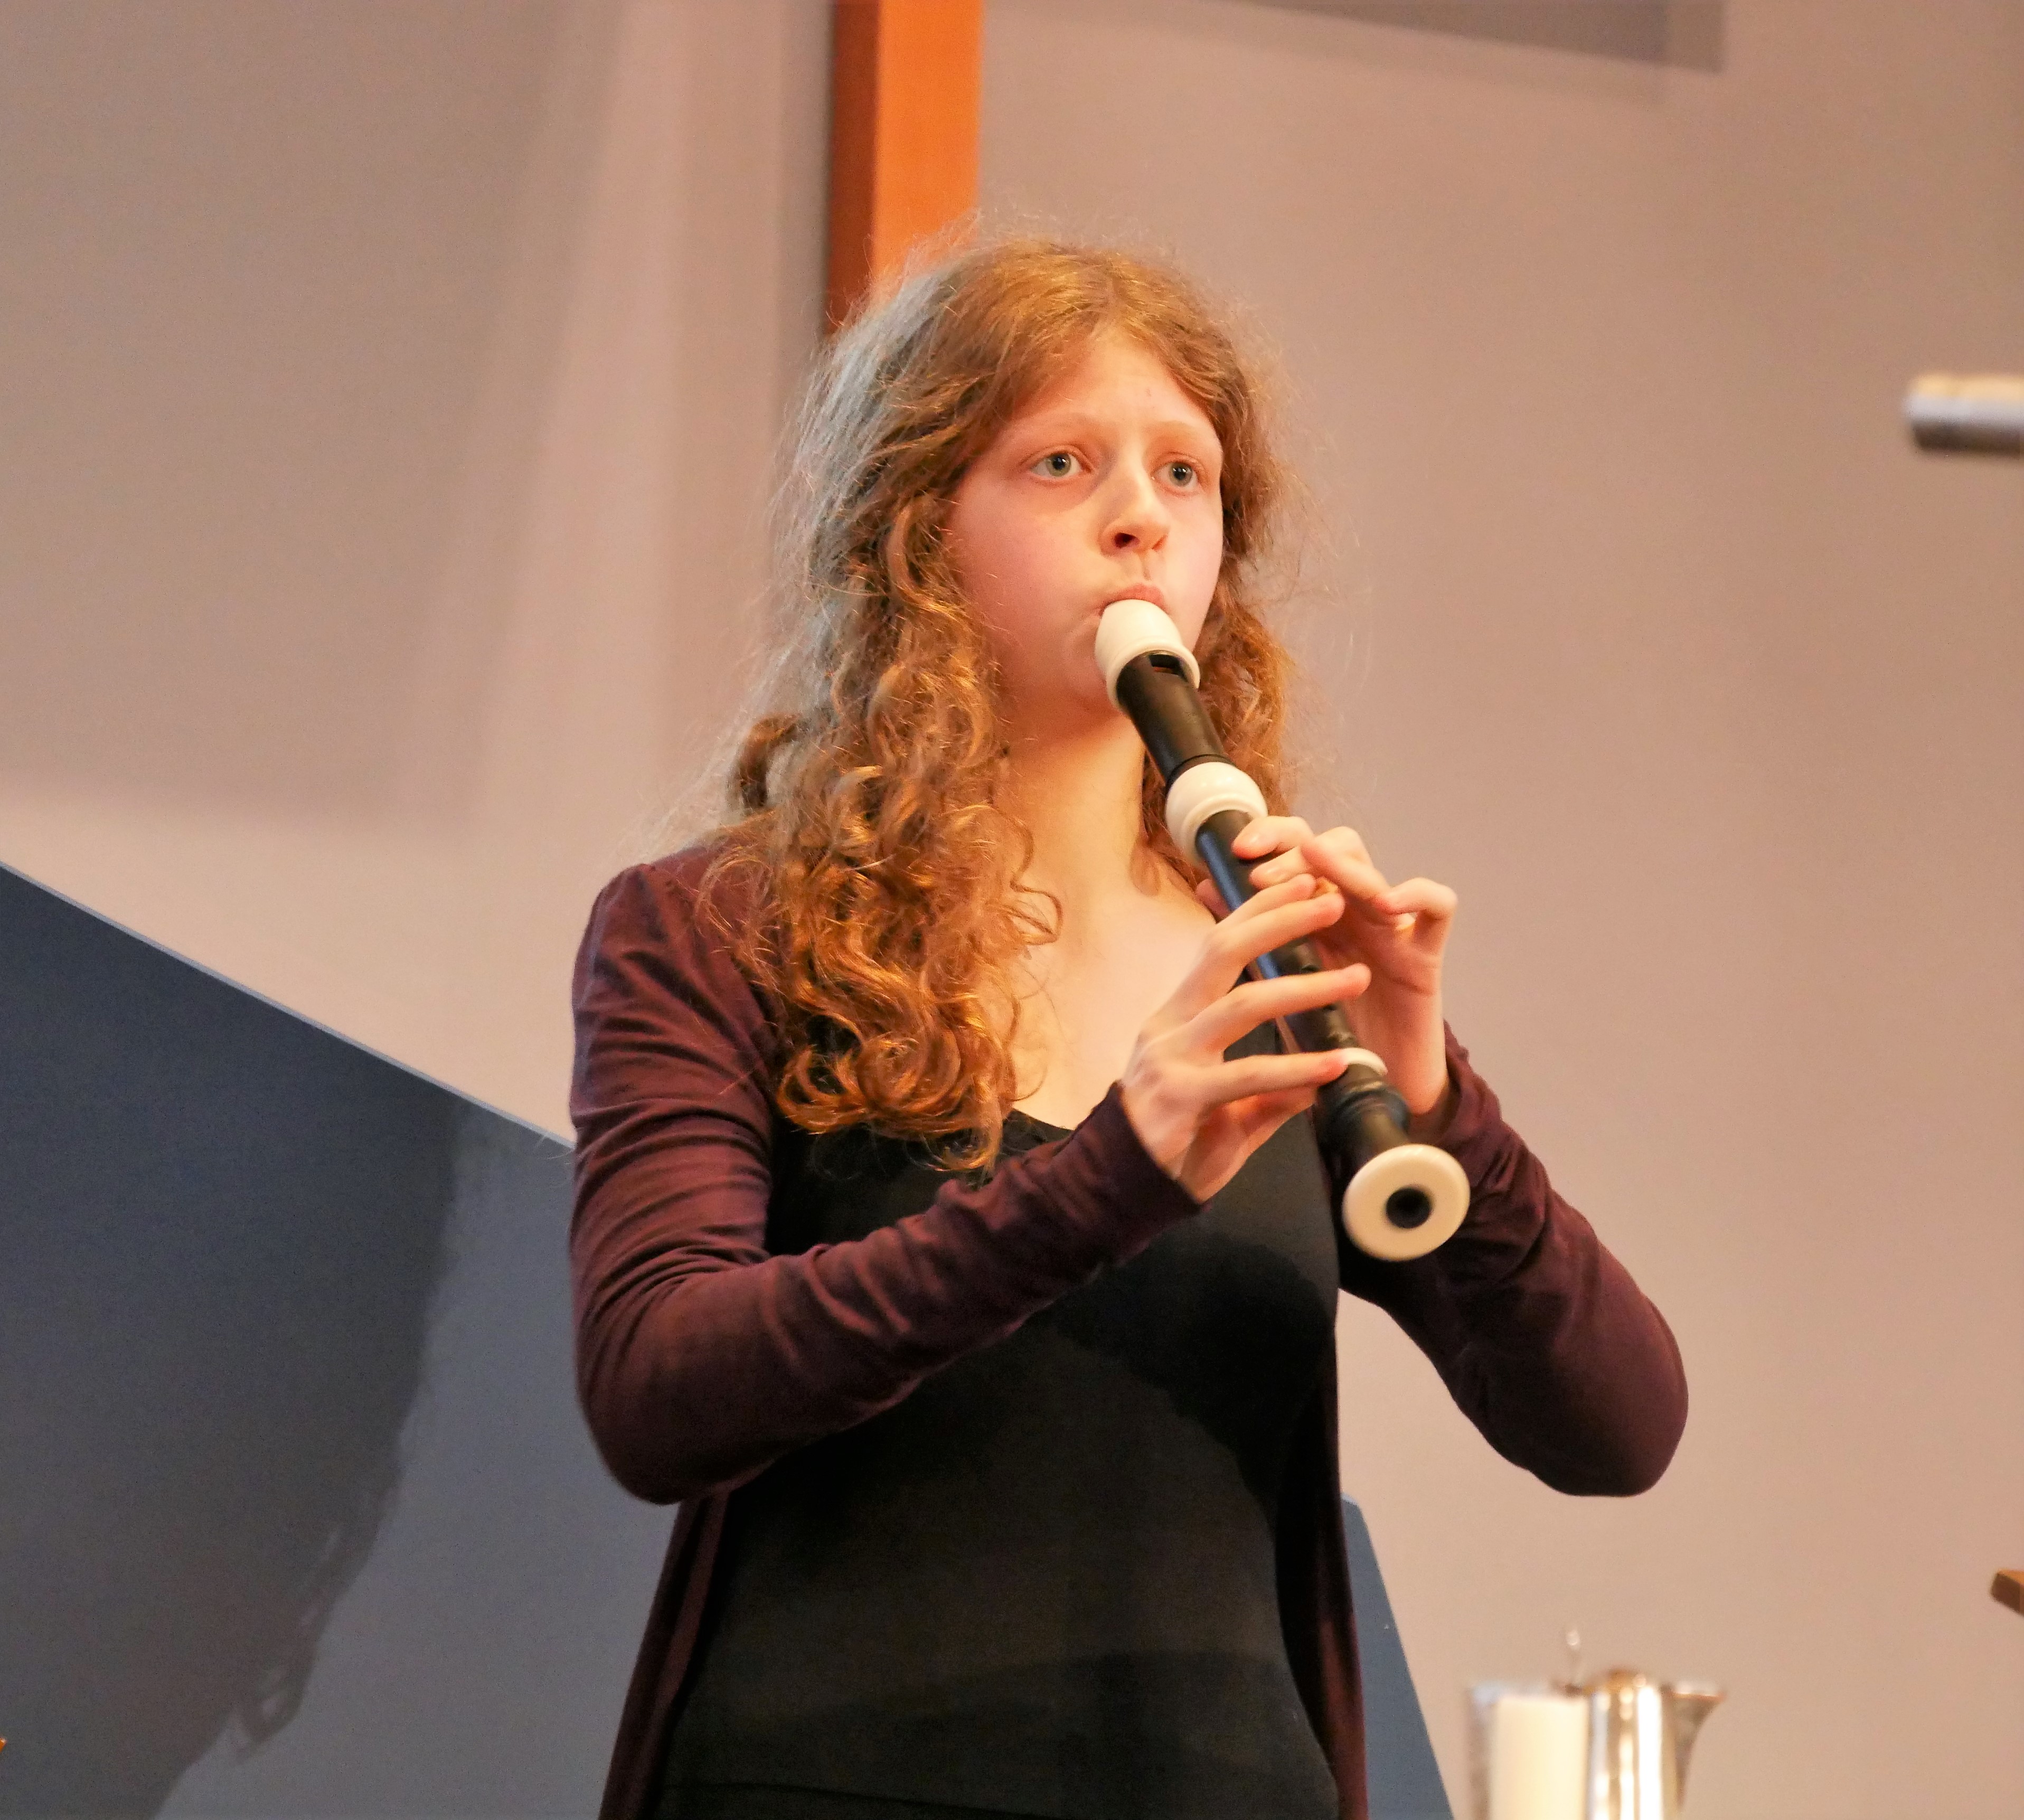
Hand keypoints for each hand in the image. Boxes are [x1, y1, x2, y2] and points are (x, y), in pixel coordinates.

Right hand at [1121, 877, 1371, 1201]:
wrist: (1120, 1193)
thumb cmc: (1174, 1142)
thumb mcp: (1231, 1105)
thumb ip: (1273, 1086)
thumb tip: (1326, 1066)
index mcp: (1178, 1015)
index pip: (1218, 945)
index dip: (1260, 909)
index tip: (1304, 882)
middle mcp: (1170, 1024)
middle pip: (1223, 951)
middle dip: (1280, 920)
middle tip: (1332, 899)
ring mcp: (1171, 1058)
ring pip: (1242, 1005)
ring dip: (1306, 988)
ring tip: (1356, 978)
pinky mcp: (1180, 1098)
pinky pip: (1246, 1075)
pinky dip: (1296, 1068)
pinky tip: (1335, 1063)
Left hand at [1196, 818, 1455, 1117]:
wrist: (1367, 1096)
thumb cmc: (1324, 1039)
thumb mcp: (1279, 984)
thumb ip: (1251, 937)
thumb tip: (1207, 886)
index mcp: (1316, 916)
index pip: (1298, 851)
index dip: (1271, 837)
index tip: (1237, 851)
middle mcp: (1354, 914)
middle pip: (1337, 848)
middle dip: (1297, 851)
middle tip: (1263, 876)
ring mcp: (1391, 932)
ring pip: (1376, 873)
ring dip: (1344, 865)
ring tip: (1318, 864)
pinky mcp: (1425, 959)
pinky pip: (1439, 908)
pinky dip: (1418, 895)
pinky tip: (1388, 903)